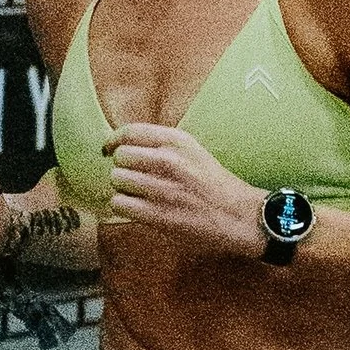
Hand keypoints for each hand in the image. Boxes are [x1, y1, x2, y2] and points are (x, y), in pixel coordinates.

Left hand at [101, 122, 266, 256]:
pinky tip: (136, 209)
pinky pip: (119, 203)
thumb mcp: (194, 151)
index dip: (113, 140)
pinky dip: (123, 207)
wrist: (240, 217)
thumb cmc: (216, 185)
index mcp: (177, 141)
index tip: (108, 149)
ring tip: (139, 195)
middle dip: (123, 169)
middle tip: (134, 179)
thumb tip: (124, 142)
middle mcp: (168, 160)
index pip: (130, 131)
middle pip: (120, 157)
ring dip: (123, 189)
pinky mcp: (157, 214)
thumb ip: (163, 145)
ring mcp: (162, 188)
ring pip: (117, 180)